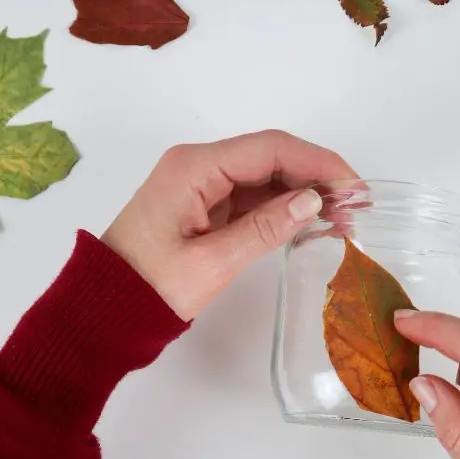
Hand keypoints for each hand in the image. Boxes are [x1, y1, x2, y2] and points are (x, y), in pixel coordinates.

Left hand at [103, 130, 354, 320]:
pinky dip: (283, 206)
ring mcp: (201, 183)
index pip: (270, 149)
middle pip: (271, 156)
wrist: (103, 309)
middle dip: (316, 177)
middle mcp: (198, 164)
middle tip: (356, 207)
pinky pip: (251, 195)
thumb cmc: (149, 287)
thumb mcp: (212, 262)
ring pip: (265, 175)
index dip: (318, 163)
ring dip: (303, 192)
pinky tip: (311, 221)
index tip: (354, 187)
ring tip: (342, 218)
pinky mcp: (203, 203)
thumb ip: (265, 228)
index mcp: (195, 167)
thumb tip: (313, 202)